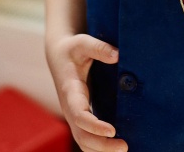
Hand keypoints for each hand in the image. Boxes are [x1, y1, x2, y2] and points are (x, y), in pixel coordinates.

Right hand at [46, 33, 127, 151]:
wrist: (59, 55)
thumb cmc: (73, 49)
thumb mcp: (82, 42)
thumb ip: (98, 48)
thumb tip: (117, 55)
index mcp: (70, 90)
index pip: (79, 114)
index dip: (94, 125)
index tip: (112, 131)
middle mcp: (70, 107)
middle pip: (81, 135)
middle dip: (101, 145)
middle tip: (124, 146)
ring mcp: (73, 115)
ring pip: (82, 141)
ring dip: (101, 150)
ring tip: (124, 149)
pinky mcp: (80, 117)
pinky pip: (86, 138)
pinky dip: (99, 147)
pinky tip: (116, 147)